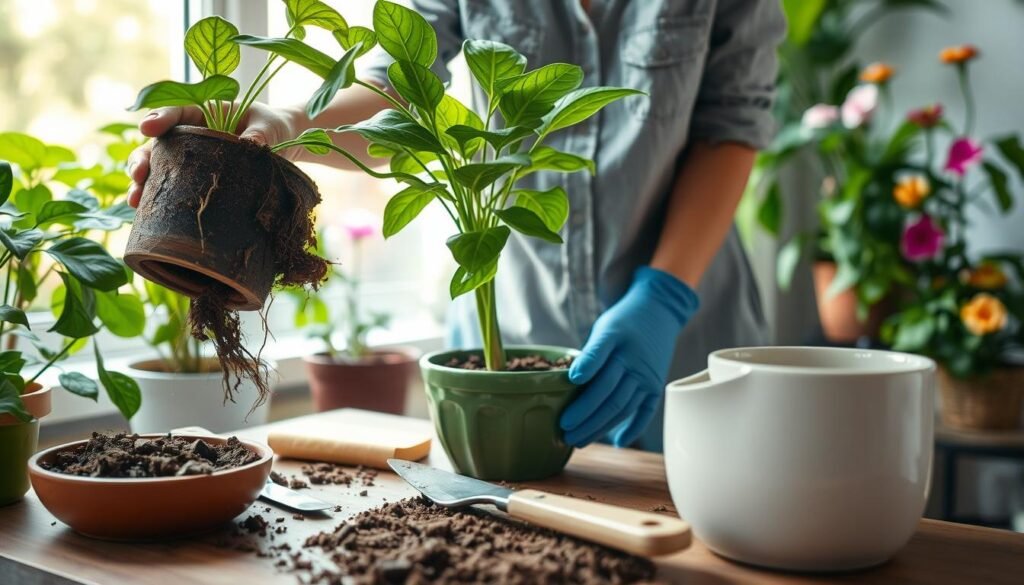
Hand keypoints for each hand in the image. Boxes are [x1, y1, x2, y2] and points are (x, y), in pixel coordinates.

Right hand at [126, 102, 299, 206]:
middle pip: (158, 144)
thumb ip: (260, 133)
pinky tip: (144, 211)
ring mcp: (191, 156)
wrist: (283, 142)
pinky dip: (157, 197)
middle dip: (143, 158)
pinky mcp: (195, 177)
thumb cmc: (274, 125)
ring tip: (135, 199)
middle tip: (138, 174)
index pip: (177, 111)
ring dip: (143, 182)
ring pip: (158, 166)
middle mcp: (191, 133)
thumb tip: (253, 146)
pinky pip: (172, 185)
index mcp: (205, 111)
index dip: (160, 119)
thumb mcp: (270, 125)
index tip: (147, 128)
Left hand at [560, 266, 698, 447]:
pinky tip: (617, 443)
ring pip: (622, 408)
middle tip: (564, 432)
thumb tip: (572, 379)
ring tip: (579, 440)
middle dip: (584, 418)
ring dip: (600, 427)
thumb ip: (590, 353)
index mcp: (617, 342)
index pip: (597, 367)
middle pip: (608, 397)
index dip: (581, 388)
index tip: (564, 406)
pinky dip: (633, 428)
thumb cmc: (624, 322)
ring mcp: (647, 377)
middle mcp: (634, 362)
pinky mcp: (655, 386)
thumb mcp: (604, 328)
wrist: (659, 312)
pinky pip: (645, 412)